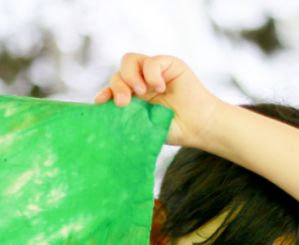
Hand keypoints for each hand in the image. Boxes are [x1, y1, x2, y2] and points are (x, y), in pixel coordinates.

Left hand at [94, 53, 222, 147]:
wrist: (198, 128)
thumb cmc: (173, 129)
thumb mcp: (144, 124)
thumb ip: (126, 114)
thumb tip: (104, 109)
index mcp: (133, 96)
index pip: (113, 88)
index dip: (105, 92)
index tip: (100, 102)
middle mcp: (141, 81)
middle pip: (118, 73)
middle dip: (117, 87)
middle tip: (123, 103)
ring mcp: (154, 71)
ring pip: (129, 61)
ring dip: (130, 76)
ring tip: (142, 92)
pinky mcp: (168, 64)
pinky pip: (151, 61)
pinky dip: (151, 73)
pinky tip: (159, 87)